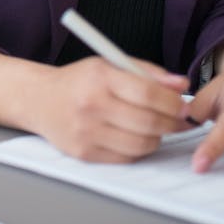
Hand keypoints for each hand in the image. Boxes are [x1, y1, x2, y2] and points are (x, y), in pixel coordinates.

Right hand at [28, 57, 189, 162]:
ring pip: (141, 144)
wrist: (40, 99)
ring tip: (155, 128)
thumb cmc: (80, 81)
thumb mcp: (110, 65)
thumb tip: (181, 84)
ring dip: (156, 138)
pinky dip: (138, 150)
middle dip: (171, 124)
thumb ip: (148, 73)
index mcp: (100, 78)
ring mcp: (87, 132)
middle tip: (179, 121)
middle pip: (148, 122)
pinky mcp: (84, 153)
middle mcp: (92, 105)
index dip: (173, 103)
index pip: (148, 94)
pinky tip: (135, 137)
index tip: (183, 106)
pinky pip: (126, 158)